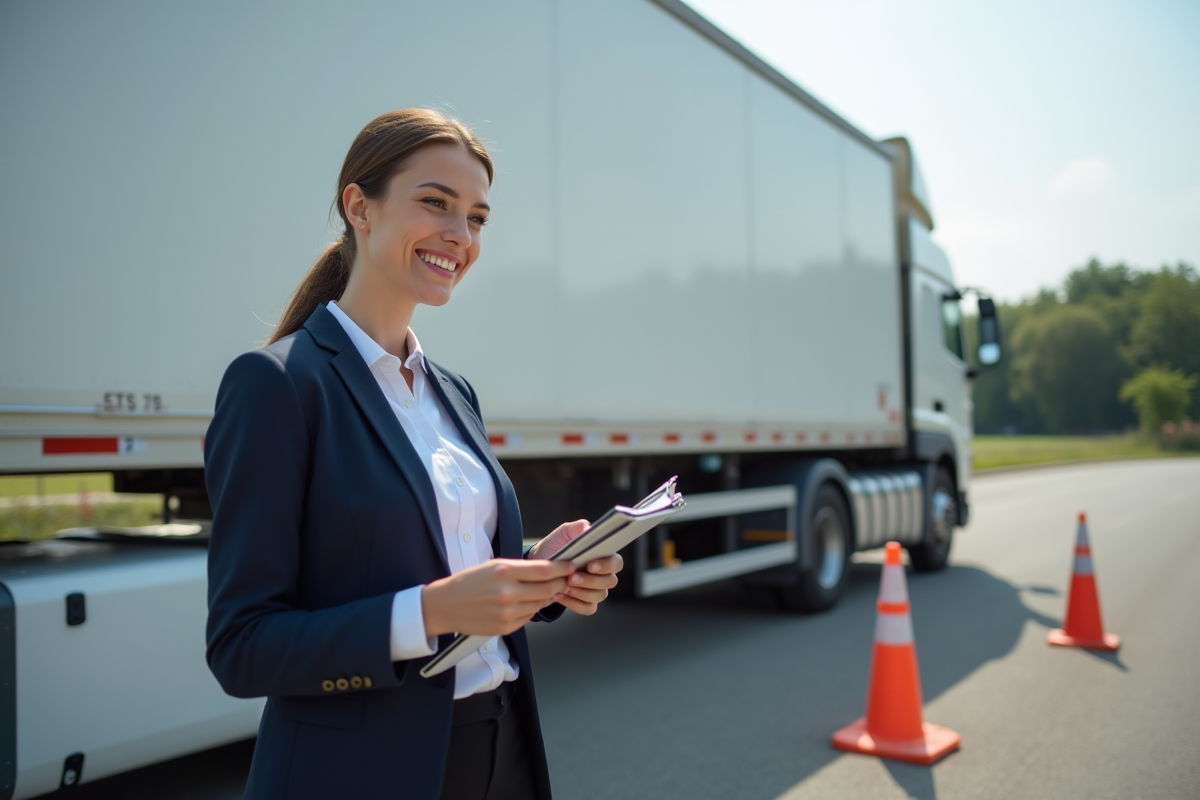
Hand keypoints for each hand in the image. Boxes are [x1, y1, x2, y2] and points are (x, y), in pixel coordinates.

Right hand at [421, 559, 574, 637]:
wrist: (445, 606)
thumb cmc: (469, 582)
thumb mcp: (493, 566)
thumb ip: (520, 569)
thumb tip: (548, 571)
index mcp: (504, 571)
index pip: (545, 570)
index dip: (562, 568)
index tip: (571, 566)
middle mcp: (508, 592)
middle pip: (548, 588)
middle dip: (561, 583)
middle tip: (566, 579)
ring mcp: (507, 612)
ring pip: (540, 604)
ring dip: (547, 597)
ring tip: (543, 590)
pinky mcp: (506, 627)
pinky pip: (529, 616)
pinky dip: (531, 609)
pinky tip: (524, 603)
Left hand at [529, 520, 622, 615]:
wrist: (539, 564)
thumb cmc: (555, 547)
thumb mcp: (563, 534)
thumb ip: (575, 528)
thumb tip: (586, 528)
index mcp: (603, 556)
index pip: (616, 563)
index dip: (606, 565)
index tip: (590, 565)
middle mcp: (604, 574)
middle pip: (609, 582)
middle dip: (590, 581)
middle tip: (571, 578)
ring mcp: (596, 590)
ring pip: (599, 596)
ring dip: (581, 592)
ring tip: (562, 586)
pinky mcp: (586, 603)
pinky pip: (588, 608)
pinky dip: (574, 603)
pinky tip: (559, 595)